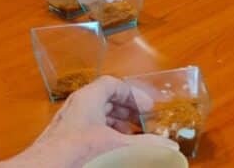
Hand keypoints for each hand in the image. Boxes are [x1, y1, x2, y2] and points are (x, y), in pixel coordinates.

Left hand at [0, 76, 176, 167]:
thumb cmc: (72, 149)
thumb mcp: (115, 144)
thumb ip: (144, 144)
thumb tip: (168, 147)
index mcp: (88, 98)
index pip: (112, 84)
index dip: (133, 93)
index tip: (147, 106)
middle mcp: (77, 107)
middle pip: (105, 99)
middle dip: (127, 109)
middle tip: (143, 120)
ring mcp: (69, 123)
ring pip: (97, 116)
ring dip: (116, 124)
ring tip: (131, 136)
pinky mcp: (64, 140)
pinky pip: (89, 130)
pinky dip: (105, 135)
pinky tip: (114, 149)